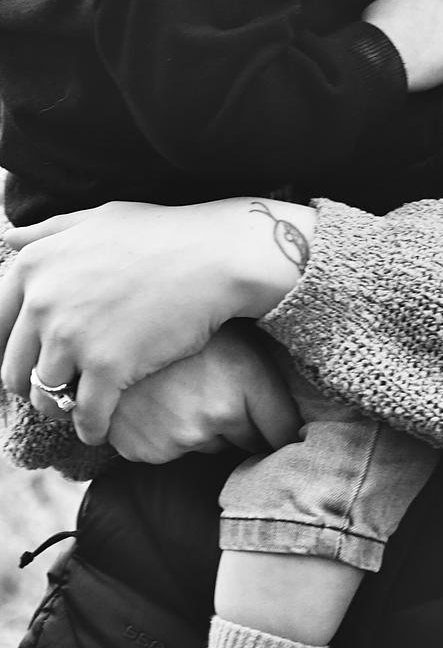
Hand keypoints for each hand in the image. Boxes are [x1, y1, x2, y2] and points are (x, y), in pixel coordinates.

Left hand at [0, 196, 314, 444]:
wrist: (217, 256)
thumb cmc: (162, 233)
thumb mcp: (98, 218)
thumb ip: (49, 231)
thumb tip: (8, 238)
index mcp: (34, 266)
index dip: (12, 350)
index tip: (34, 359)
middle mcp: (43, 301)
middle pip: (14, 368)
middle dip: (34, 384)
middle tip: (61, 387)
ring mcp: (73, 336)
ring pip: (44, 398)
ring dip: (60, 408)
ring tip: (81, 406)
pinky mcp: (108, 368)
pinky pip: (85, 417)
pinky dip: (90, 429)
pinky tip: (100, 428)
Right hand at [108, 322, 299, 463]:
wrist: (115, 318)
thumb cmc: (187, 320)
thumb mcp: (239, 333)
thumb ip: (274, 374)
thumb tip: (305, 416)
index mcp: (244, 381)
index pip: (284, 432)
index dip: (289, 432)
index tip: (290, 433)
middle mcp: (214, 414)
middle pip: (250, 444)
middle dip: (245, 425)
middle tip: (224, 389)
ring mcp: (177, 436)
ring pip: (210, 447)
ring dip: (206, 428)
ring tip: (188, 388)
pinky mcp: (143, 450)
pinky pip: (171, 452)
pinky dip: (168, 435)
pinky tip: (161, 402)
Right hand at [363, 0, 442, 91]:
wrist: (384, 58)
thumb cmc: (375, 36)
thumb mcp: (378, 8)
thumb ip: (397, 4)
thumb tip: (398, 12)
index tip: (420, 5)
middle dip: (432, 25)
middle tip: (413, 42)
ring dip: (440, 45)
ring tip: (417, 58)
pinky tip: (427, 68)